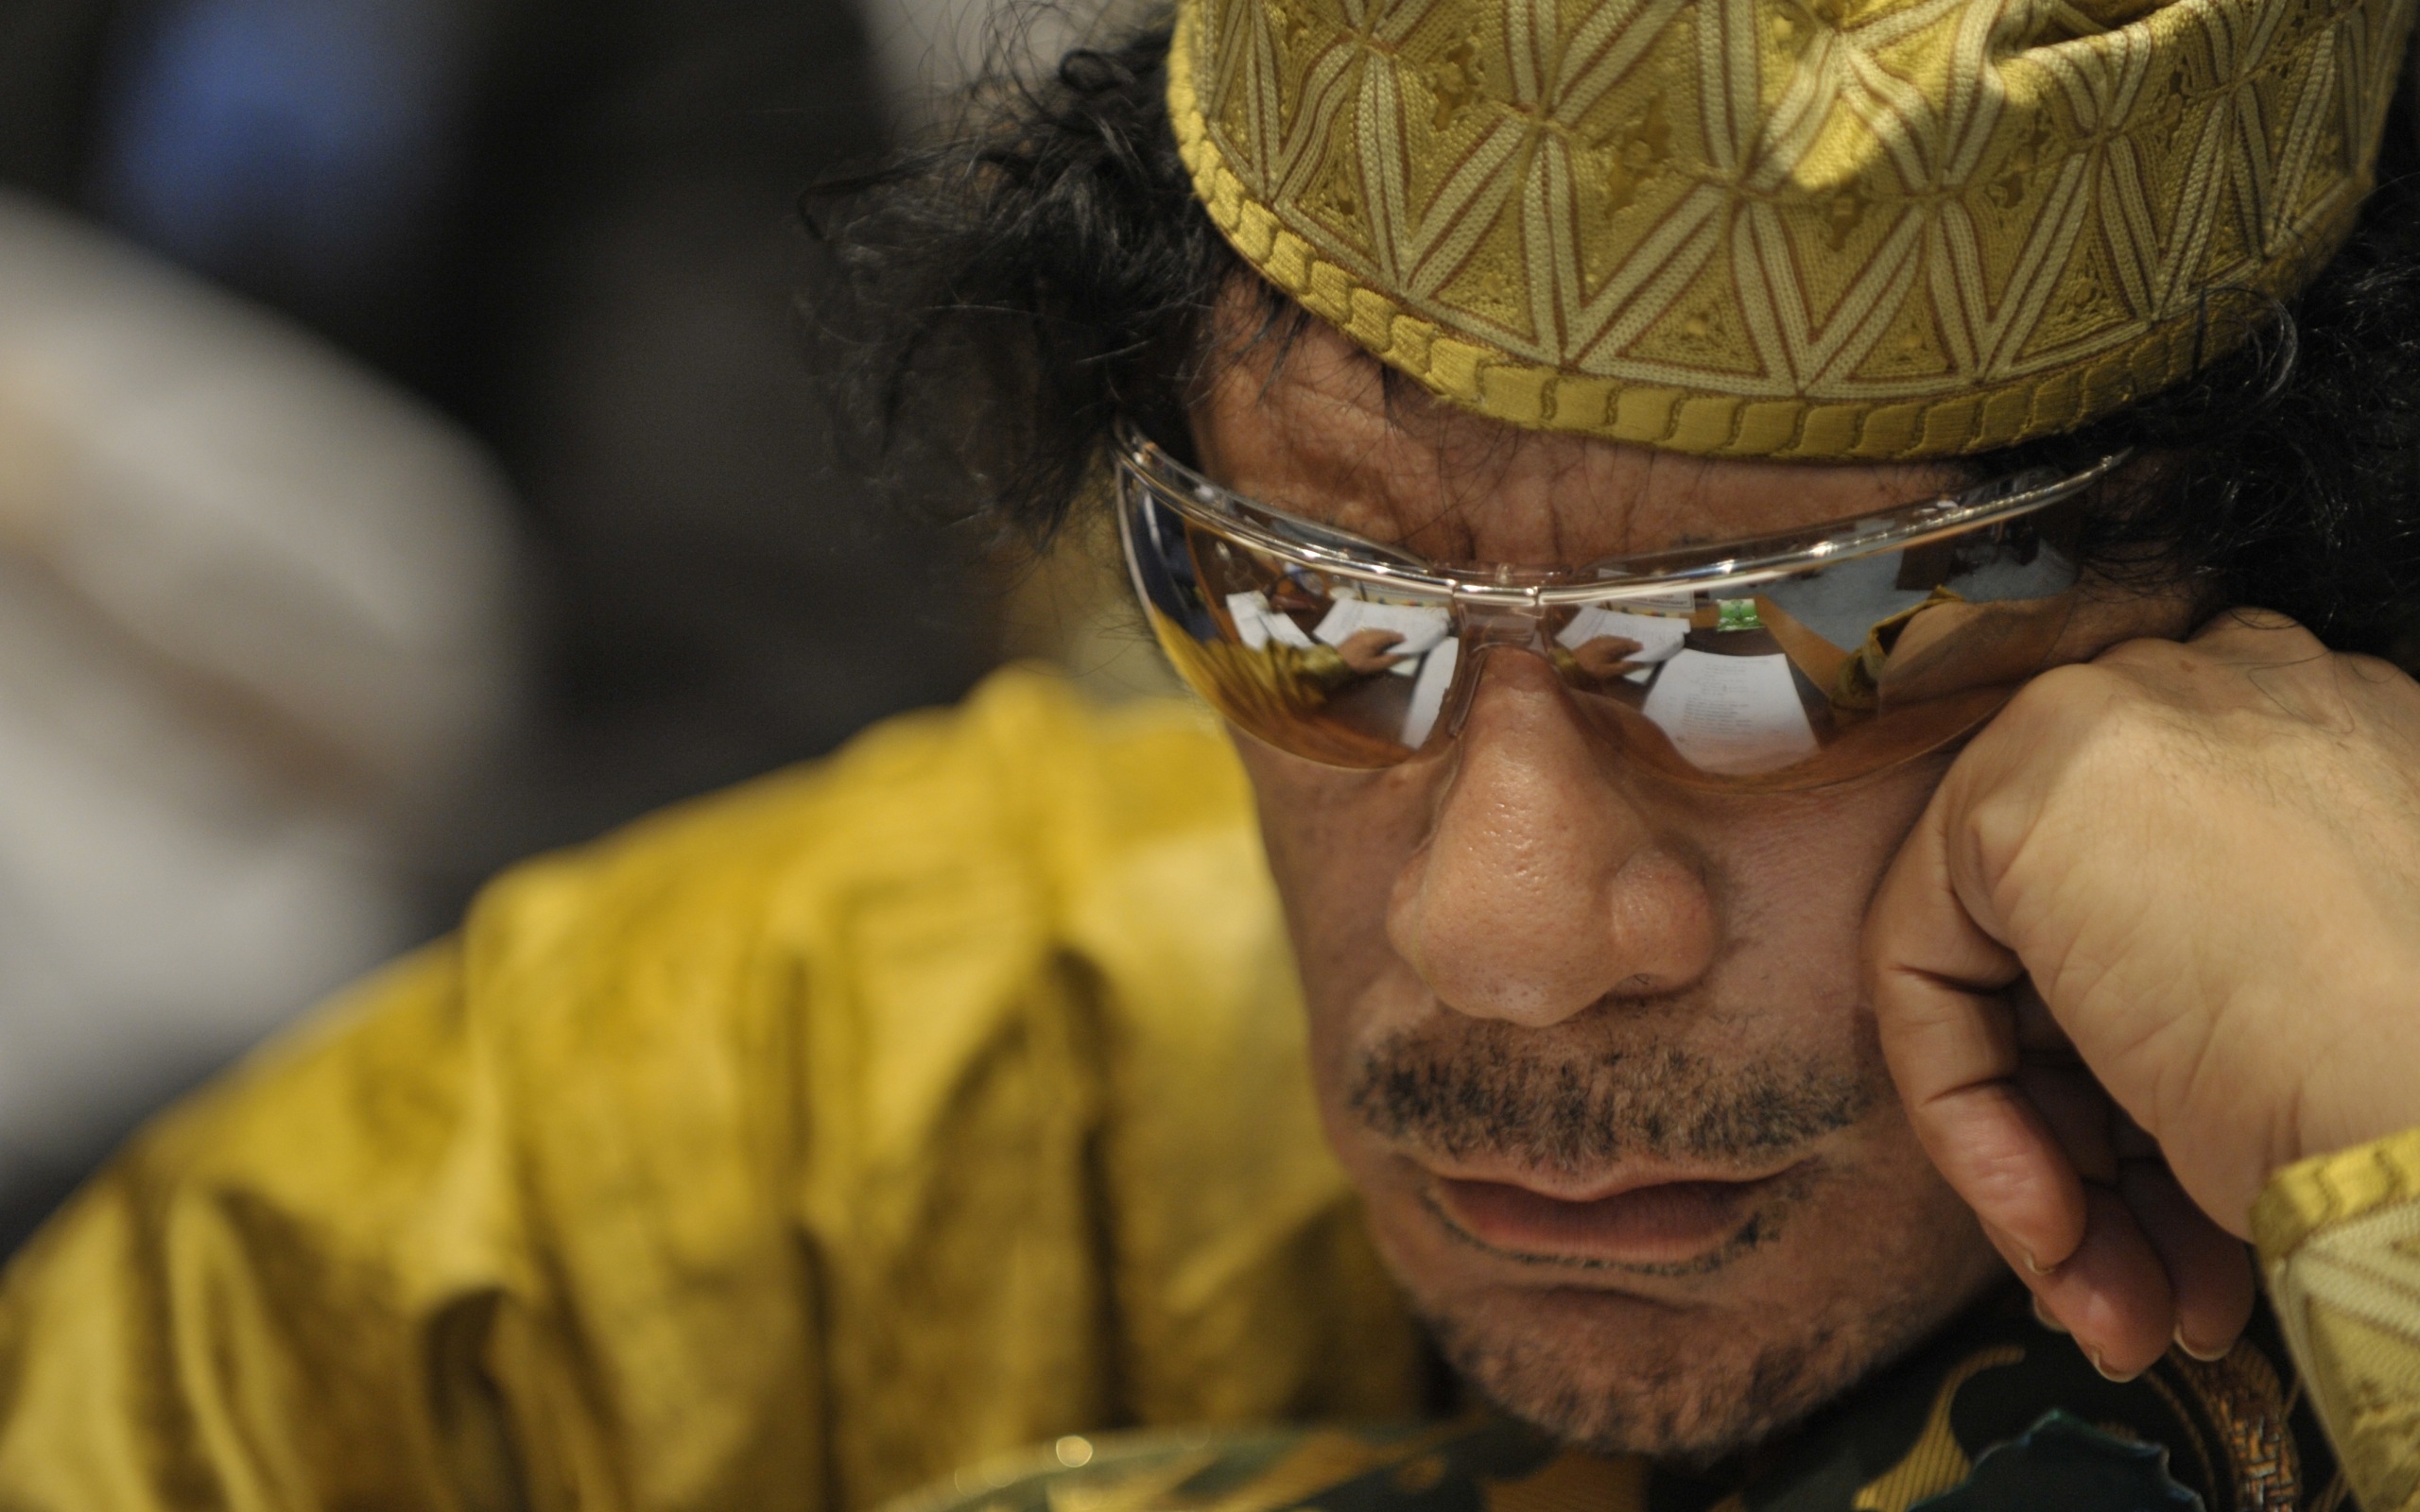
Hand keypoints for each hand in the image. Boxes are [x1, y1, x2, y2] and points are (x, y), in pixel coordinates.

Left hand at [1336, 628, 1406, 674]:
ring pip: (1380, 631)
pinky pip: (1373, 632)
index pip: (1394, 635)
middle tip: (1399, 648)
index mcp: (1376, 638)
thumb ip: (1391, 659)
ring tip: (1389, 647)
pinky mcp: (1357, 633)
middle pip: (1387, 632)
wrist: (1334, 661)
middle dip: (1395, 638)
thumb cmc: (1356, 664)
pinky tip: (1377, 645)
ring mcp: (1363, 630)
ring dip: (1387, 637)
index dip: (1402, 640)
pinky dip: (1379, 636)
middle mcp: (1371, 631)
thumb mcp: (1375, 665)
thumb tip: (1405, 654)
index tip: (1407, 647)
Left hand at [1568, 635, 1646, 681]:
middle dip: (1632, 646)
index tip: (1646, 652)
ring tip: (1629, 653)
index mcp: (1612, 644)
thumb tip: (1639, 662)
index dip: (1638, 648)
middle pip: (1623, 640)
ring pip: (1617, 639)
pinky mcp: (1594, 641)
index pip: (1629, 643)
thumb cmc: (1589, 669)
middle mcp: (1607, 638)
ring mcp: (1600, 638)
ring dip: (1624, 645)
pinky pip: (1610, 640)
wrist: (1568, 665)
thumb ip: (1624, 666)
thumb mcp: (1608, 671)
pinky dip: (1616, 645)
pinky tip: (1616, 651)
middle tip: (1639, 653)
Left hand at [1865, 610, 2419, 1376]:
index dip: (2165, 1075)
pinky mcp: (2013, 796)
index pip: (2177, 897)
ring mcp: (2107, 725)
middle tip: (2145, 1283)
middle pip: (2090, 938)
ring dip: (2060, 1168)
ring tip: (2117, 1307)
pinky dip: (1969, 1119)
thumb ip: (2221, 980)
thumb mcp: (2331, 1000)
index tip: (2195, 1210)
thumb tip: (2141, 1076)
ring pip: (2014, 973)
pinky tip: (2054, 1236)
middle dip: (2110, 1142)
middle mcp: (2219, 693)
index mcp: (2327, 731)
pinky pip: (1927, 973)